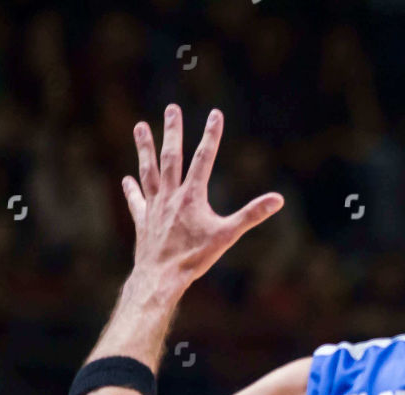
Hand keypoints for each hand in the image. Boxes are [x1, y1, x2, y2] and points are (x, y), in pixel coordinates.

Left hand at [122, 105, 282, 291]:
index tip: (215, 114)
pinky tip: (127, 178)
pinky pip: (137, 199)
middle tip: (172, 109)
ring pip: (149, 170)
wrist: (161, 275)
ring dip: (145, 148)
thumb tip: (277, 199)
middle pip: (171, 156)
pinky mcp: (144, 219)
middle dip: (173, 131)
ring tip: (140, 126)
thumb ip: (252, 214)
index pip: (203, 158)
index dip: (211, 135)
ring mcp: (154, 205)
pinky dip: (132, 188)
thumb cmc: (196, 257)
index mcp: (192, 195)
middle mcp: (170, 195)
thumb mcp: (228, 235)